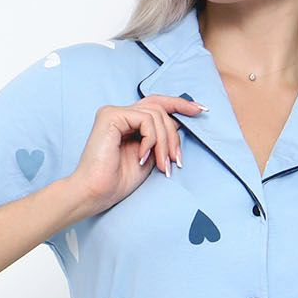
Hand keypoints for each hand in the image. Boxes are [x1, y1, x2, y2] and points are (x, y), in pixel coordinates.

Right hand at [68, 95, 204, 215]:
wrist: (95, 193)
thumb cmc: (117, 181)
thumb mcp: (149, 157)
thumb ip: (160, 140)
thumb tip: (179, 124)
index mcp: (127, 122)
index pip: (157, 104)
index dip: (180, 104)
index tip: (201, 110)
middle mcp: (120, 113)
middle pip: (160, 108)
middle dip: (174, 134)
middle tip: (176, 160)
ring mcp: (114, 112)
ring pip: (156, 114)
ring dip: (165, 142)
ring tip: (162, 164)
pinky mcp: (111, 115)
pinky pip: (146, 120)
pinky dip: (151, 140)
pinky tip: (143, 157)